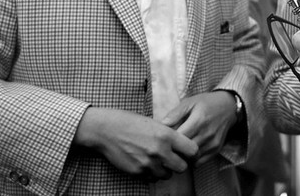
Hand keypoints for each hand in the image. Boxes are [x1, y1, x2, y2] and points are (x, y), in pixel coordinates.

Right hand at [74, 107, 197, 180]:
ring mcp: (148, 163)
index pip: (192, 150)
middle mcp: (160, 150)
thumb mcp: (155, 123)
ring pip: (167, 175)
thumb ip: (169, 135)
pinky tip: (146, 163)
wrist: (107, 130)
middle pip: (182, 167)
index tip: (189, 153)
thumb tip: (183, 145)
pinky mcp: (137, 171)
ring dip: (165, 170)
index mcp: (167, 135)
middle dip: (179, 164)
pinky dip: (151, 173)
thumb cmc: (131, 122)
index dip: (192, 153)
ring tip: (157, 160)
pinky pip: (152, 178)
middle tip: (174, 159)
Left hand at [161, 91, 236, 165]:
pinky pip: (200, 162)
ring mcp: (213, 143)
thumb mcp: (190, 102)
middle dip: (175, 150)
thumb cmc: (206, 103)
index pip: (179, 138)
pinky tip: (189, 152)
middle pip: (185, 150)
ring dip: (183, 156)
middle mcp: (207, 134)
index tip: (165, 138)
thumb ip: (175, 114)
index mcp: (198, 120)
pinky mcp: (216, 149)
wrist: (228, 106)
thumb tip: (162, 125)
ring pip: (192, 158)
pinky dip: (192, 160)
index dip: (169, 140)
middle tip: (170, 145)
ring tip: (179, 149)